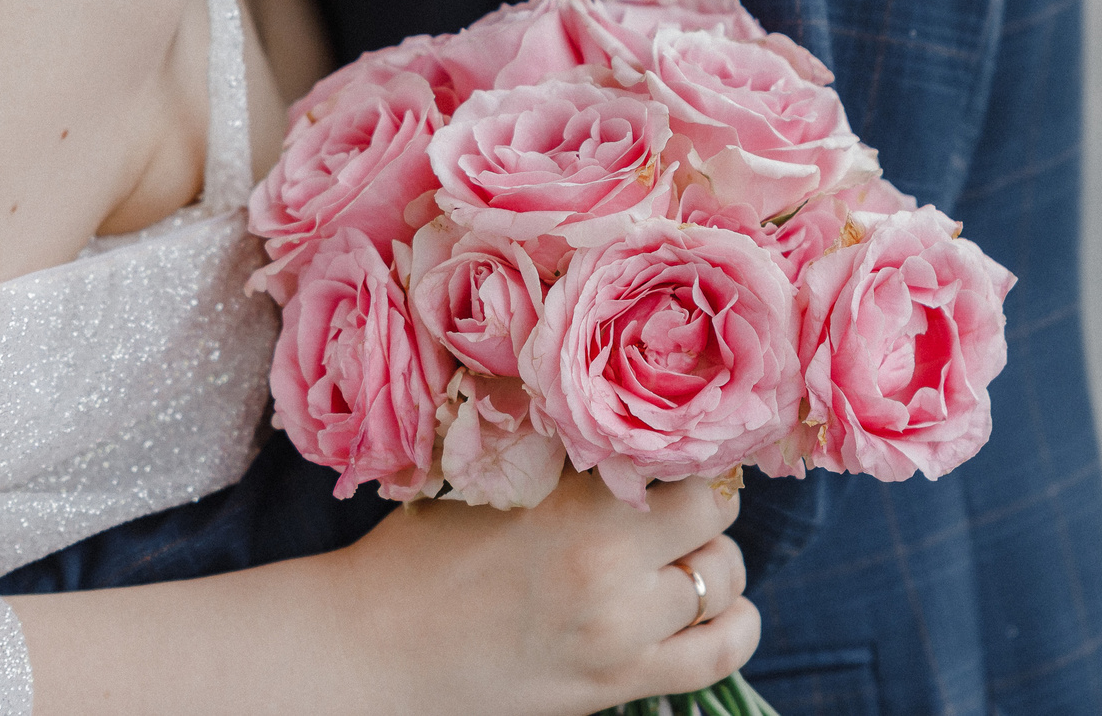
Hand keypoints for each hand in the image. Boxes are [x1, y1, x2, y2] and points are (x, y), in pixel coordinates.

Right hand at [339, 470, 757, 715]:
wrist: (370, 650)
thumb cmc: (417, 556)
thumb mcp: (492, 482)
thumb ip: (565, 459)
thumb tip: (625, 415)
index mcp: (574, 504)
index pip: (685, 460)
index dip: (685, 451)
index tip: (671, 451)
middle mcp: (609, 568)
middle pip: (717, 517)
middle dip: (701, 504)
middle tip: (672, 502)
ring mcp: (618, 635)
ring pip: (726, 581)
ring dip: (712, 563)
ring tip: (679, 556)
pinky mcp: (615, 685)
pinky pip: (720, 654)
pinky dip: (732, 627)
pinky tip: (710, 609)